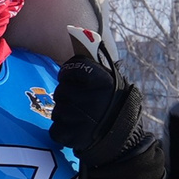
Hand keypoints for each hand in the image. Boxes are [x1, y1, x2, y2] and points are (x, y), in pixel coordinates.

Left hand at [51, 50, 159, 178]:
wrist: (123, 144)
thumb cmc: (116, 108)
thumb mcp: (113, 82)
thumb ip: (95, 66)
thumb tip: (77, 34)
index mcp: (103, 81)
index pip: (72, 68)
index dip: (69, 73)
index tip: (71, 78)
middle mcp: (91, 98)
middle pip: (61, 90)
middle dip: (66, 95)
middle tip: (79, 102)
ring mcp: (81, 119)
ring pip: (57, 109)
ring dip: (64, 113)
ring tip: (81, 118)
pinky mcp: (72, 136)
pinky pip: (55, 129)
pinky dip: (62, 131)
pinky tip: (76, 130)